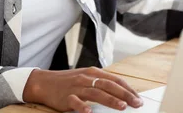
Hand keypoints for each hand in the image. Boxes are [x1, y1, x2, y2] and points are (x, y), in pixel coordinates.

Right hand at [23, 67, 143, 112]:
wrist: (44, 82)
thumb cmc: (68, 82)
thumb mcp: (86, 78)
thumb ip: (101, 84)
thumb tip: (121, 93)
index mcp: (93, 73)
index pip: (115, 80)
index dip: (128, 89)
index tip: (138, 98)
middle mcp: (86, 78)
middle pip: (109, 85)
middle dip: (125, 94)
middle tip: (137, 103)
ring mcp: (76, 87)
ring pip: (96, 93)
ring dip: (110, 100)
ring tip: (122, 106)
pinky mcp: (66, 97)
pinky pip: (75, 102)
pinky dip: (83, 107)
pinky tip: (89, 112)